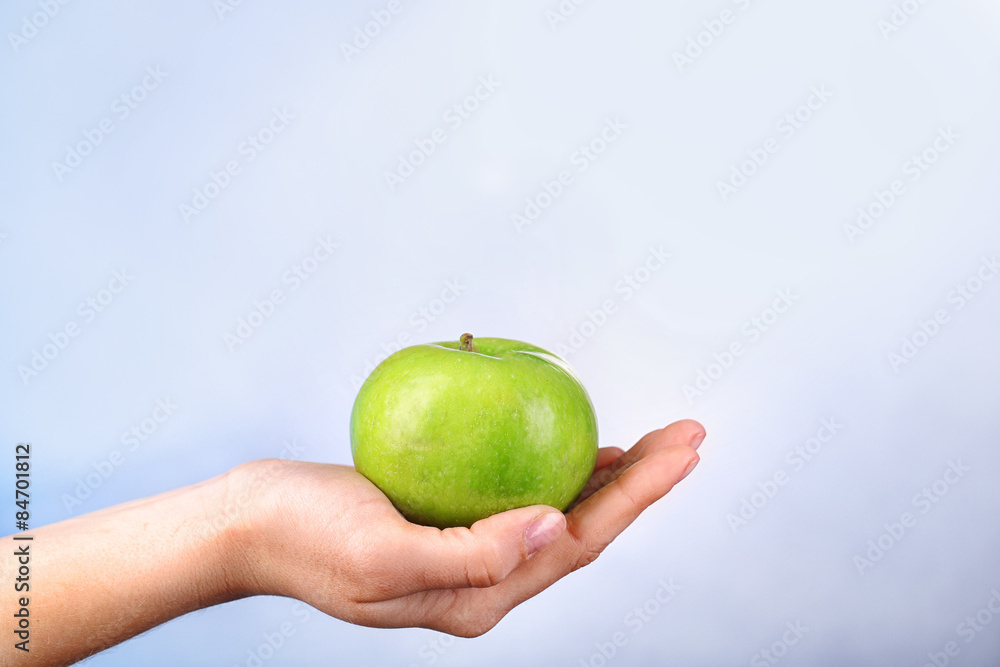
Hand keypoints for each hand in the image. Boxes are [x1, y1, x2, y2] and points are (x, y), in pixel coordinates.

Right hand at [230, 419, 704, 636]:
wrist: (248, 526)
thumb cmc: (304, 538)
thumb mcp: (381, 553)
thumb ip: (473, 555)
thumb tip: (554, 527)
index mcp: (478, 599)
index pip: (579, 544)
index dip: (639, 496)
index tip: (682, 448)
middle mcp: (484, 583)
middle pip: (582, 529)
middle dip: (643, 484)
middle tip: (688, 433)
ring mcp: (467, 554)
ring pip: (557, 513)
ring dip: (610, 477)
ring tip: (653, 440)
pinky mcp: (449, 523)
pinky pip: (519, 495)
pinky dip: (556, 469)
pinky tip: (573, 445)